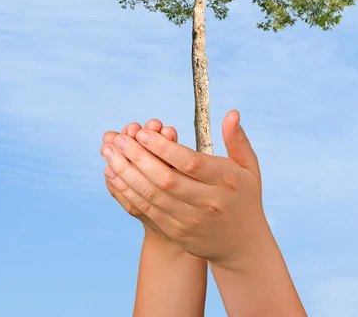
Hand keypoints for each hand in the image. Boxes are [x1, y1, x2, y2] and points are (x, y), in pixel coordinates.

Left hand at [100, 110, 270, 270]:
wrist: (241, 245)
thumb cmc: (244, 197)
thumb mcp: (249, 167)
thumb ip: (237, 139)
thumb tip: (232, 113)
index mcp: (226, 181)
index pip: (190, 163)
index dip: (164, 148)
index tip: (144, 132)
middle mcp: (208, 202)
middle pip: (166, 179)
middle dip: (138, 158)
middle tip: (119, 139)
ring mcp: (191, 220)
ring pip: (152, 195)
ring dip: (126, 173)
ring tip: (109, 152)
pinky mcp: (177, 232)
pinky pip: (148, 210)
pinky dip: (128, 191)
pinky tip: (114, 174)